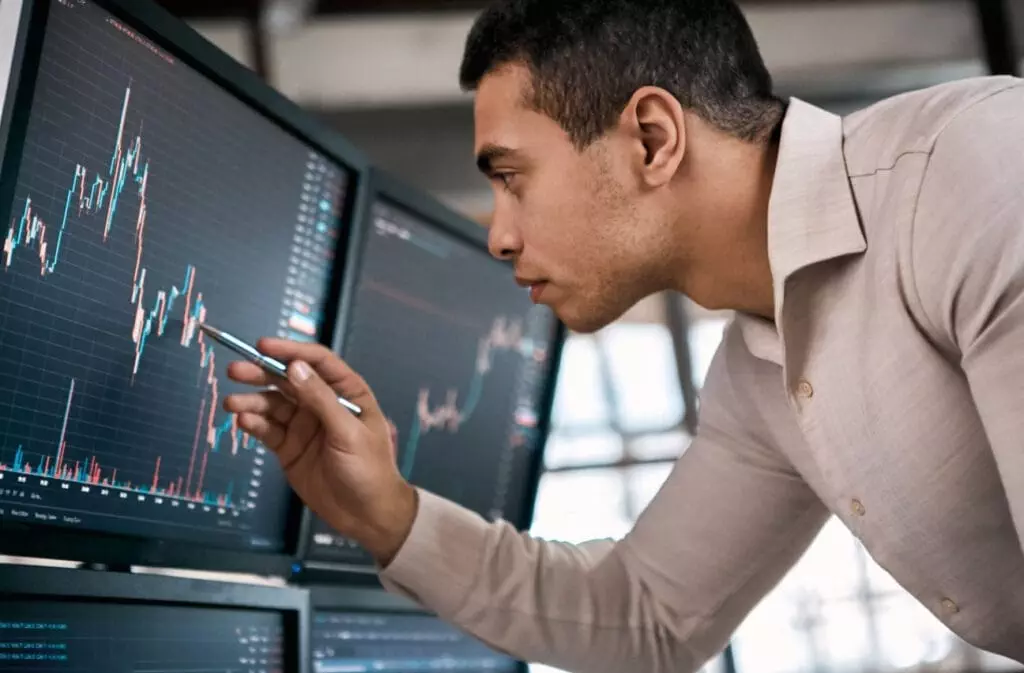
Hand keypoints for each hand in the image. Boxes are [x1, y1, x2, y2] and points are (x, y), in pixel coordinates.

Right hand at [223, 338, 416, 564]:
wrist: (366, 515)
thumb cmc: (370, 470)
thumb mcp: (348, 432)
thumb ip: (321, 400)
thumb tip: (295, 368)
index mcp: (347, 392)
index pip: (316, 362)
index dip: (290, 351)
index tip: (263, 346)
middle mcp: (323, 404)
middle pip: (287, 380)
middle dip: (261, 373)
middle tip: (236, 371)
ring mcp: (304, 425)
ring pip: (273, 404)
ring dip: (252, 401)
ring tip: (233, 403)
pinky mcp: (289, 447)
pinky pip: (268, 429)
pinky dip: (254, 423)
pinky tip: (243, 421)